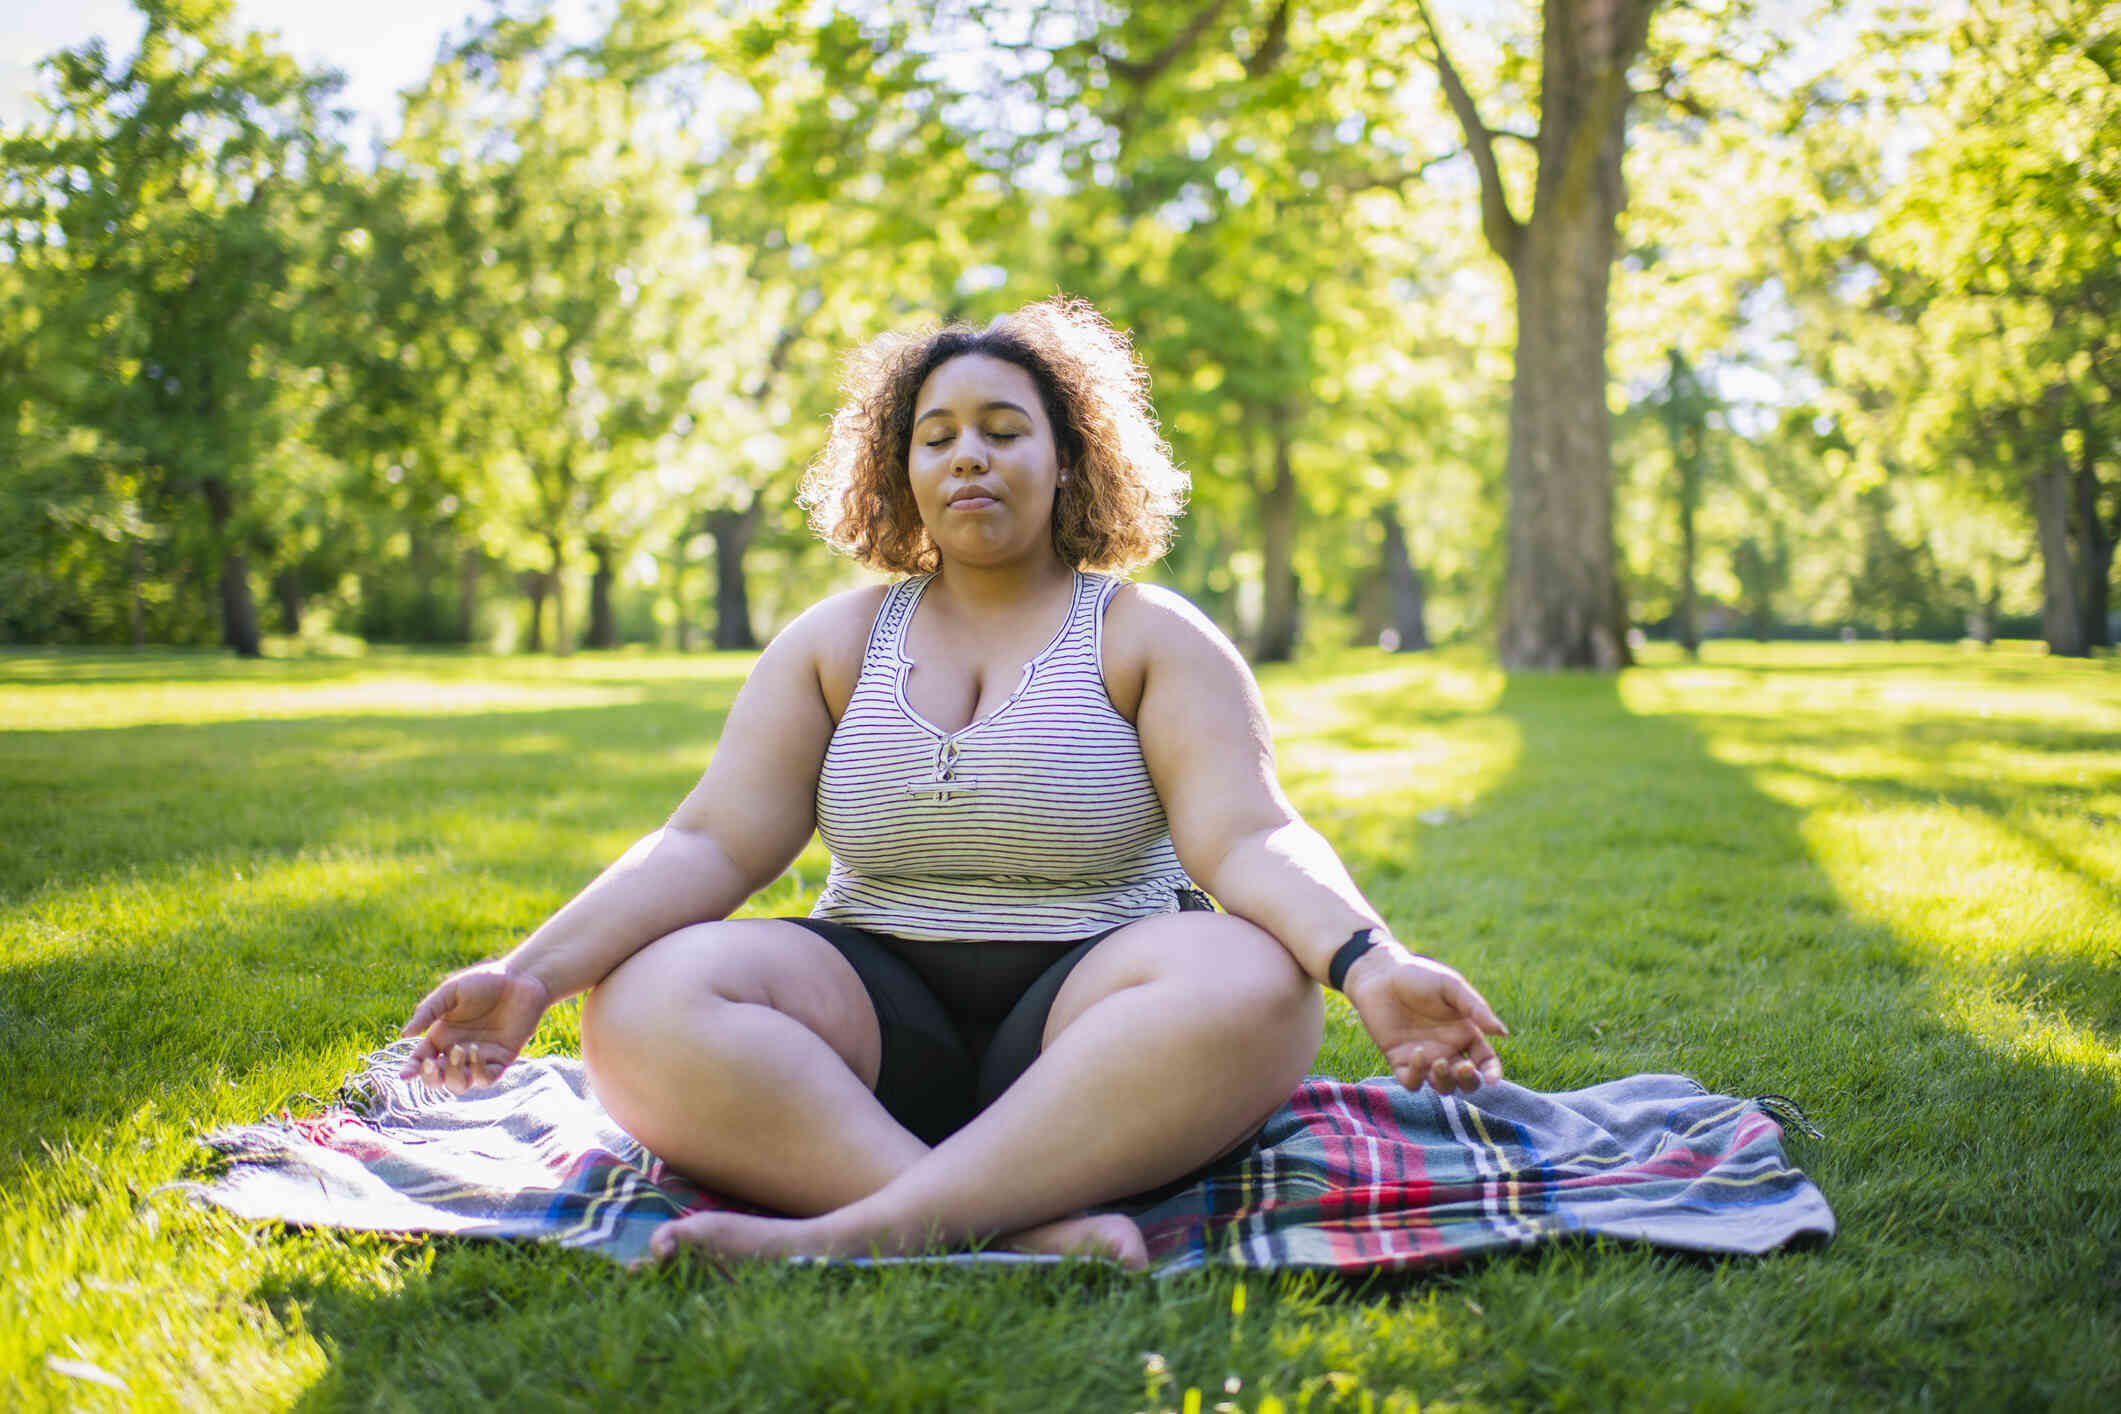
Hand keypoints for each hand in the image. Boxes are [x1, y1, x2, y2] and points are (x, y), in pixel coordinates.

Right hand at [398, 964, 551, 1092]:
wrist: (521, 978)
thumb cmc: (485, 980)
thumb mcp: (451, 991)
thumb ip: (428, 1012)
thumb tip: (405, 1035)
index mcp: (441, 1035)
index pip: (420, 1060)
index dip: (410, 1070)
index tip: (405, 1075)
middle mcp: (457, 1050)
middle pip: (438, 1079)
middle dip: (431, 1078)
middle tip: (433, 1063)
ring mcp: (479, 1057)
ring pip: (460, 1084)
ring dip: (455, 1075)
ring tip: (460, 1050)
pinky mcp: (501, 1059)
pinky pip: (486, 1079)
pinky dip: (478, 1073)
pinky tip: (477, 1052)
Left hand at [1342, 944, 1508, 1093]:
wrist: (1380, 974)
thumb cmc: (1419, 976)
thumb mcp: (1451, 987)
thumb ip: (1476, 1008)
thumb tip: (1503, 1033)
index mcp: (1465, 1033)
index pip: (1485, 1061)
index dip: (1492, 1073)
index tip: (1492, 1079)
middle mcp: (1447, 1049)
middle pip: (1466, 1081)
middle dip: (1468, 1082)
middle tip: (1463, 1068)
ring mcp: (1424, 1058)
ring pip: (1442, 1087)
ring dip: (1445, 1082)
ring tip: (1440, 1063)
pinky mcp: (1399, 1061)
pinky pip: (1412, 1082)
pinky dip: (1418, 1076)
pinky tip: (1419, 1054)